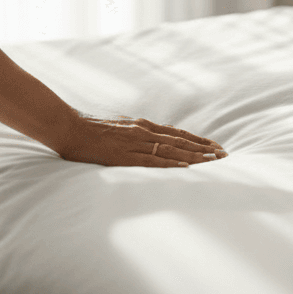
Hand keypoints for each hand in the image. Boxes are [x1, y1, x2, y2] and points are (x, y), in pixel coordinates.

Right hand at [58, 115, 227, 167]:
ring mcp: (135, 142)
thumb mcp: (118, 126)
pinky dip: (171, 164)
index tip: (215, 146)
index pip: (177, 134)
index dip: (198, 140)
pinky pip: (152, 161)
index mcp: (142, 126)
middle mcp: (143, 131)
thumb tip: (146, 137)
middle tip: (224, 155)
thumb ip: (133, 132)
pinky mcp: (125, 155)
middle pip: (181, 141)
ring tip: (214, 161)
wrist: (68, 127)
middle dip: (204, 149)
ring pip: (172, 150)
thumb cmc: (89, 129)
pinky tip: (186, 168)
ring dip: (195, 156)